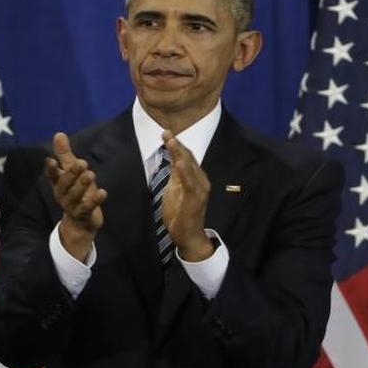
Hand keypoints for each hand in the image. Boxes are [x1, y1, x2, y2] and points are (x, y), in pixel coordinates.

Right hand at [45, 132, 106, 260]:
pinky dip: (95, 201)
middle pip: (64, 185)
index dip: (51, 169)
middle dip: (72, 174)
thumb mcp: (72, 172)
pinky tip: (103, 192)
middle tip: (82, 163)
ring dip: (82, 185)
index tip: (51, 160)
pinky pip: (87, 208)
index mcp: (59, 184)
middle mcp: (62, 195)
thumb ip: (65, 155)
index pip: (52, 175)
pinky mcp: (83, 215)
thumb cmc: (77, 192)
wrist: (81, 222)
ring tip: (90, 174)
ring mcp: (72, 206)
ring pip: (74, 196)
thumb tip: (58, 134)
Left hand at [161, 131, 213, 261]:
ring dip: (180, 153)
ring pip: (189, 167)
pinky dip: (184, 171)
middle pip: (188, 158)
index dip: (176, 145)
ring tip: (171, 140)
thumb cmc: (180, 214)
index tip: (166, 132)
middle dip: (177, 144)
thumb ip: (175, 175)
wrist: (188, 236)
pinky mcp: (195, 199)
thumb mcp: (174, 190)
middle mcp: (200, 181)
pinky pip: (189, 183)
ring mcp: (200, 189)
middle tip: (166, 131)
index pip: (186, 157)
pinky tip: (178, 162)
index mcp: (195, 178)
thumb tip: (172, 159)